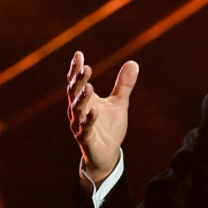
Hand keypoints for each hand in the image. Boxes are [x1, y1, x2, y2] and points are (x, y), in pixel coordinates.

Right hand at [66, 51, 137, 183]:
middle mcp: (78, 110)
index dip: (76, 69)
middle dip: (78, 80)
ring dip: (82, 98)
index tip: (78, 54)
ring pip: (77, 109)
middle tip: (85, 68)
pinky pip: (85, 128)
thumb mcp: (120, 103)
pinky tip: (96, 110)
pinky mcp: (86, 138)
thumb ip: (124, 85)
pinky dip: (89, 119)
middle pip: (74, 92)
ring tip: (89, 86)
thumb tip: (133, 63)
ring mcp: (79, 125)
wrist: (107, 153)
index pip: (77, 81)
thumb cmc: (109, 127)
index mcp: (85, 100)